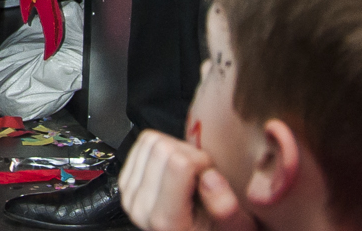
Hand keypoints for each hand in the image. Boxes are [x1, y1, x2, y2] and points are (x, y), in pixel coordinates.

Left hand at [120, 129, 253, 230]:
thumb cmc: (213, 229)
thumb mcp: (235, 225)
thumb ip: (225, 206)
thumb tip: (211, 177)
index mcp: (166, 222)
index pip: (178, 163)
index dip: (202, 161)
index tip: (210, 176)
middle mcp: (141, 208)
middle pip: (163, 148)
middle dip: (189, 155)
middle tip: (200, 175)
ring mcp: (129, 193)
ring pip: (151, 141)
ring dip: (176, 150)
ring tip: (189, 174)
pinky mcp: (126, 181)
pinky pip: (142, 144)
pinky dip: (162, 149)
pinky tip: (174, 170)